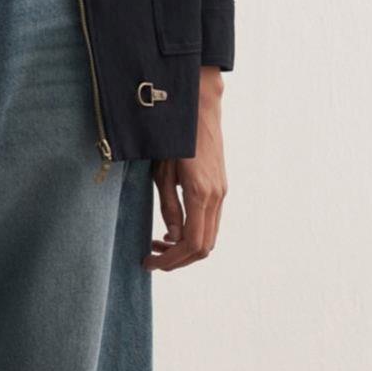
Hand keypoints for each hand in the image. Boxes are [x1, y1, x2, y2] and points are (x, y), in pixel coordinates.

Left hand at [144, 66, 226, 269]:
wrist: (199, 107)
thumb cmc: (174, 136)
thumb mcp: (162, 172)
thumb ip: (169, 206)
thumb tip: (173, 237)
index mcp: (200, 193)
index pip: (192, 243)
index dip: (171, 260)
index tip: (149, 263)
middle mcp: (216, 196)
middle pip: (204, 247)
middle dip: (178, 260)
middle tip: (152, 259)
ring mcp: (222, 192)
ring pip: (210, 236)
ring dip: (186, 247)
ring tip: (159, 244)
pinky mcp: (221, 187)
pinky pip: (211, 221)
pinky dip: (194, 233)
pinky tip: (174, 229)